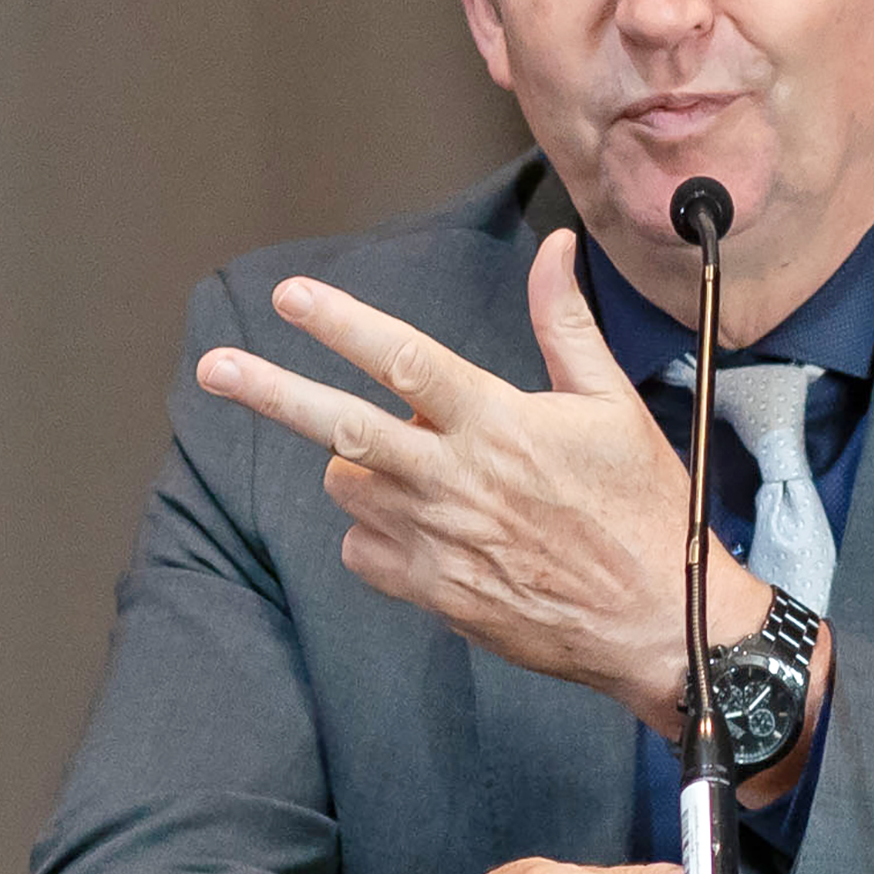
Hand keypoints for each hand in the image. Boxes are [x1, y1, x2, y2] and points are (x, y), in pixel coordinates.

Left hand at [197, 230, 772, 728]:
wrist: (659, 622)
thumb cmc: (643, 508)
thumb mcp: (613, 406)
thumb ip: (566, 325)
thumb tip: (551, 250)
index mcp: (500, 423)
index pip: (404, 360)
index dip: (341, 324)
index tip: (290, 298)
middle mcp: (458, 479)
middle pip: (342, 427)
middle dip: (271, 392)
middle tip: (214, 368)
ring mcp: (439, 541)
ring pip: (351, 487)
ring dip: (360, 466)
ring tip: (413, 467)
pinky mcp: (434, 593)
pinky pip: (362, 551)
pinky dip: (374, 532)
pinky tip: (424, 529)